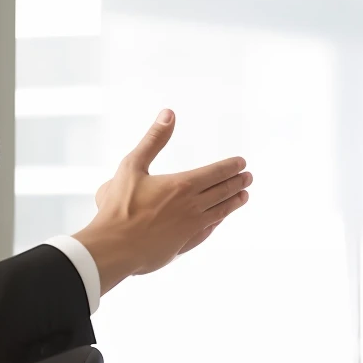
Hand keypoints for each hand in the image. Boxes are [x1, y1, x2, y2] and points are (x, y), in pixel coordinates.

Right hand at [73, 110, 251, 291]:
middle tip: (248, 178)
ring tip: (243, 197)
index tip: (242, 163)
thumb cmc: (118, 207)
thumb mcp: (132, 166)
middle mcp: (192, 206)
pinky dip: (217, 222)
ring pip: (220, 212)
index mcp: (182, 185)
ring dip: (233, 203)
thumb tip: (168, 114)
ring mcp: (189, 228)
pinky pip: (207, 231)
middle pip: (222, 192)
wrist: (113, 248)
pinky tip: (219, 221)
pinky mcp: (182, 245)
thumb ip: (153, 140)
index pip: (216, 172)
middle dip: (237, 182)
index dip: (231, 167)